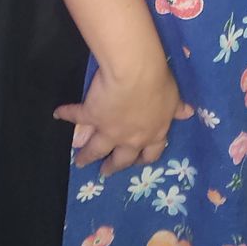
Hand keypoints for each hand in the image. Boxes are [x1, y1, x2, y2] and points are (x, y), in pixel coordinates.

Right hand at [54, 60, 193, 177]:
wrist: (136, 73)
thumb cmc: (159, 83)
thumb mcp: (173, 96)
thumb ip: (177, 108)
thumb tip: (188, 113)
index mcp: (153, 133)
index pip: (150, 153)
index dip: (142, 159)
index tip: (136, 162)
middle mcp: (131, 138)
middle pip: (121, 159)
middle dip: (113, 166)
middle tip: (104, 172)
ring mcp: (109, 130)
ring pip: (96, 148)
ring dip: (86, 155)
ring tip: (79, 161)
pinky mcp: (91, 117)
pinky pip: (76, 117)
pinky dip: (66, 114)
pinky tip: (58, 114)